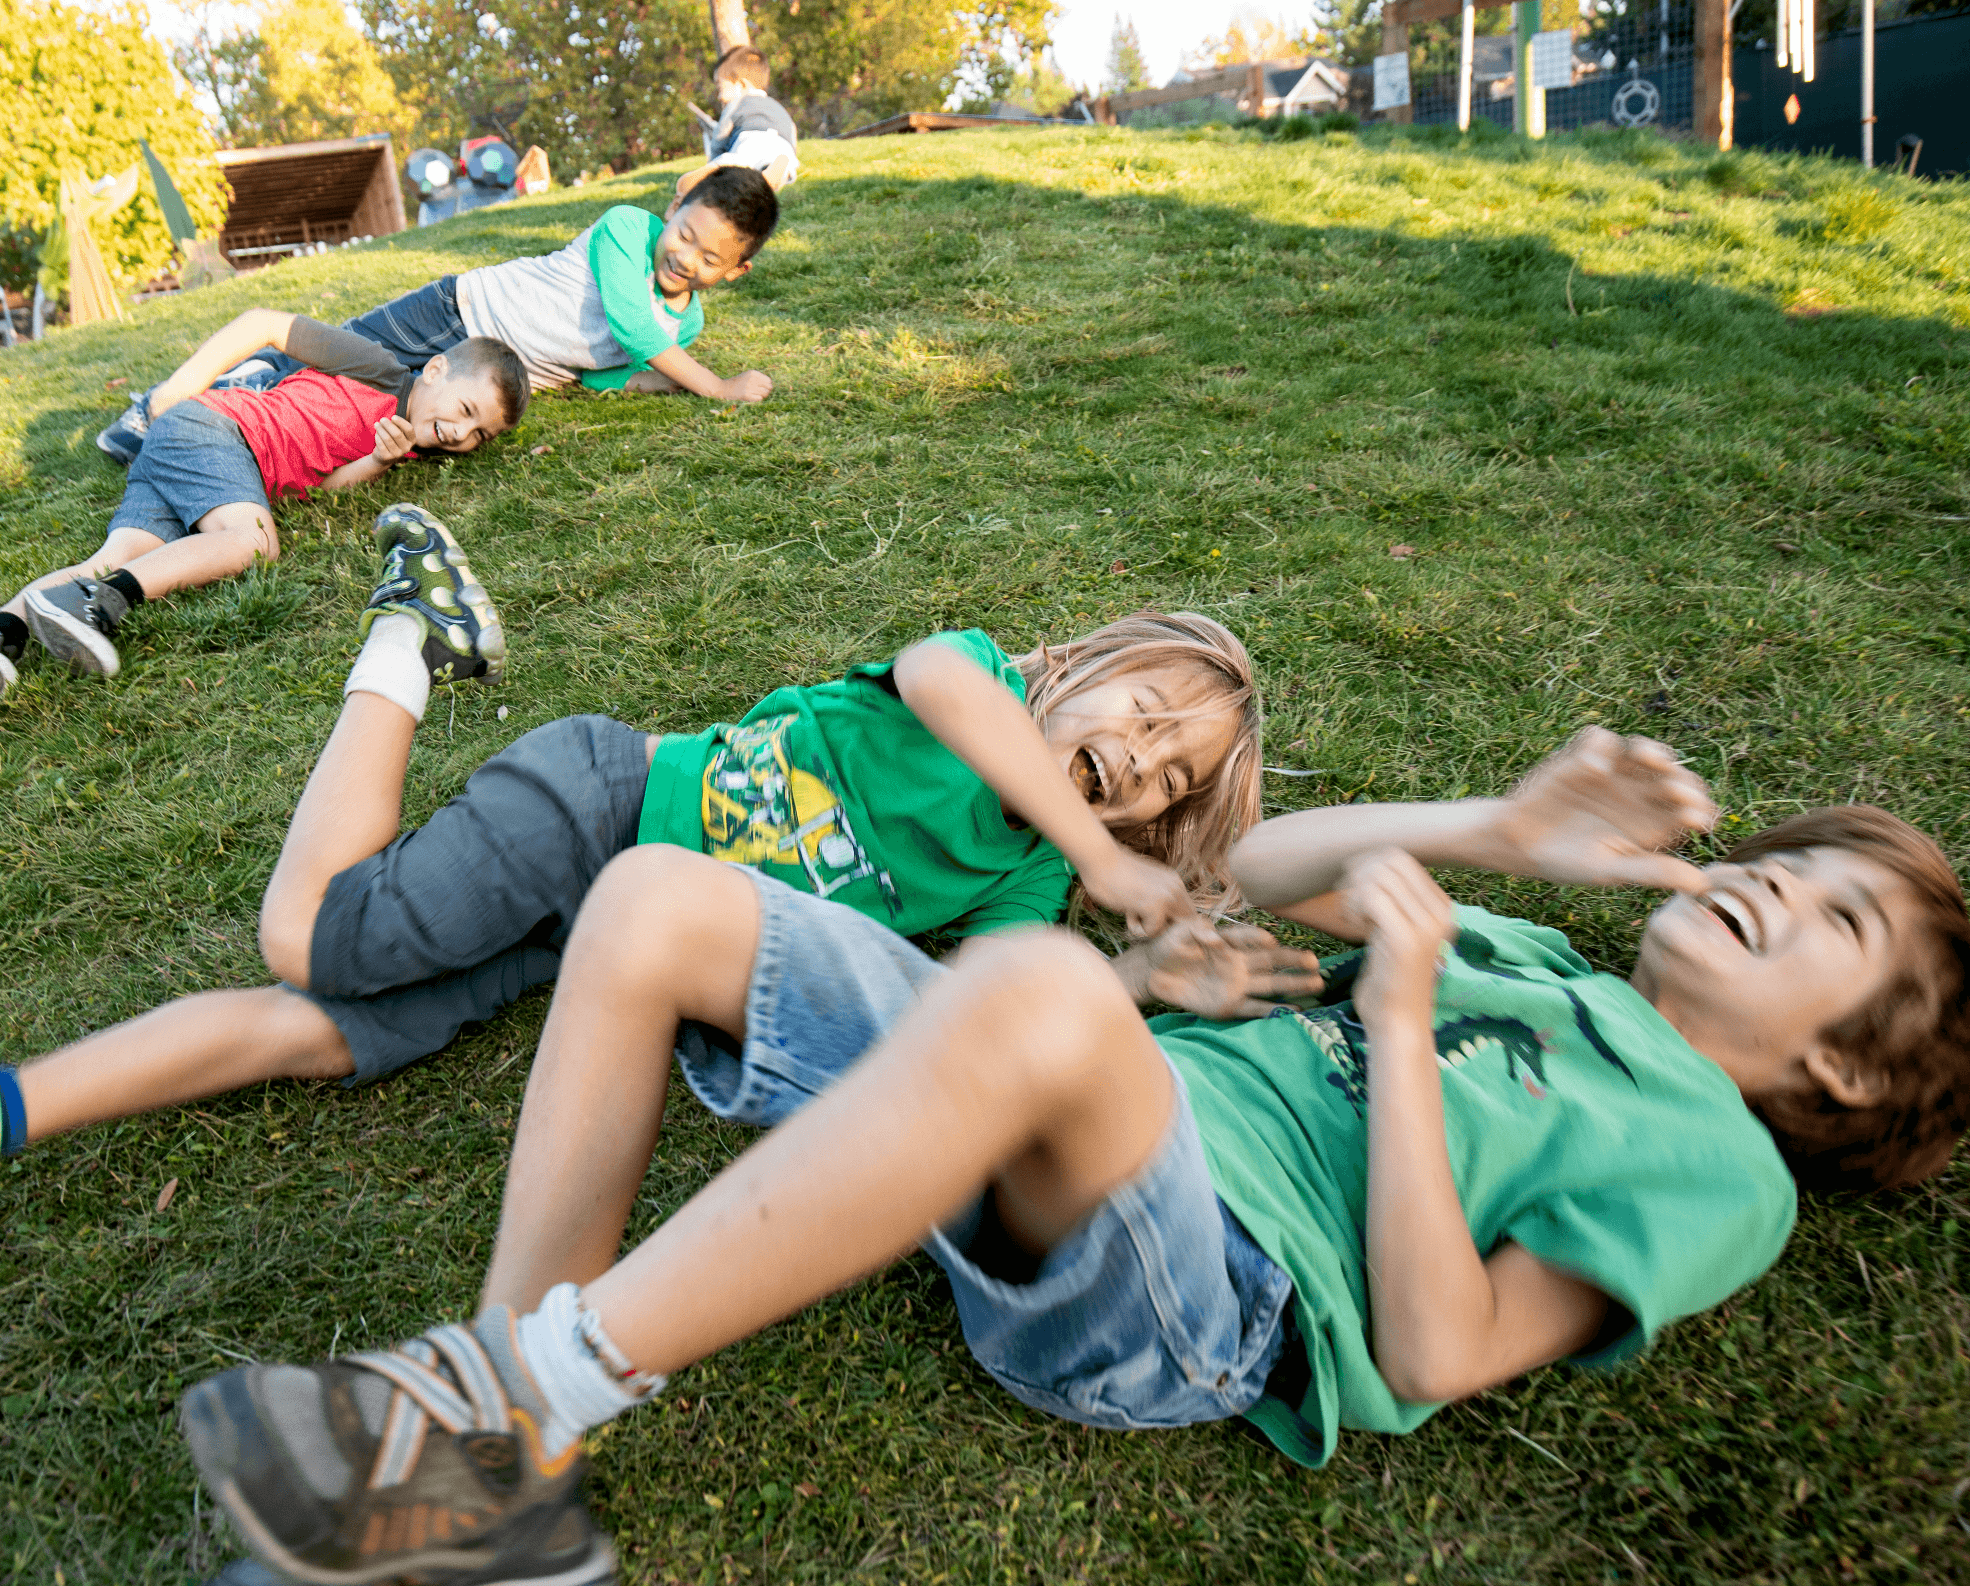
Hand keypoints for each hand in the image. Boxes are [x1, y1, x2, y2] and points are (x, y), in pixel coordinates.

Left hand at [371, 414, 415, 463]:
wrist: (385, 457)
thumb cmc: (392, 440)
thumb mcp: (398, 433)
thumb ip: (397, 426)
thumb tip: (389, 420)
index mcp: (412, 441)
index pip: (409, 429)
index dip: (401, 422)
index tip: (393, 417)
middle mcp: (407, 448)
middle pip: (397, 434)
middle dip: (388, 425)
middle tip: (382, 419)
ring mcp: (397, 454)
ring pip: (387, 438)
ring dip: (380, 429)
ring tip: (377, 424)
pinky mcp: (387, 457)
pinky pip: (380, 443)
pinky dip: (377, 436)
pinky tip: (377, 434)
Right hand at [722, 370, 772, 402]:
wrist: (725, 387)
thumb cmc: (738, 382)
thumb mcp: (747, 376)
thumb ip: (758, 379)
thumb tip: (771, 385)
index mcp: (753, 373)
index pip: (769, 380)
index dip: (768, 385)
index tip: (763, 387)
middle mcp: (752, 379)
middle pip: (768, 387)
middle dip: (767, 391)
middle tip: (762, 393)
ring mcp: (749, 387)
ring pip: (765, 393)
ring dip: (763, 396)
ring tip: (757, 395)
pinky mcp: (746, 395)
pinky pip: (759, 398)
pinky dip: (757, 399)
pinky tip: (752, 397)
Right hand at [1079, 846, 1196, 938]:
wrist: (1098, 858)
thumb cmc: (1112, 871)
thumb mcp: (1143, 883)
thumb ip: (1156, 897)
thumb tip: (1161, 919)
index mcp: (1174, 882)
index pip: (1187, 914)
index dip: (1170, 923)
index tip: (1148, 916)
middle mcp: (1176, 888)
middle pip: (1183, 925)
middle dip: (1163, 928)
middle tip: (1141, 916)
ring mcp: (1168, 896)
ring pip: (1168, 931)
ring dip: (1149, 927)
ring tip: (1132, 909)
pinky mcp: (1156, 906)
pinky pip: (1151, 932)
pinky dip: (1136, 927)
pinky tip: (1126, 909)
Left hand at [1124, 918, 1323, 1018]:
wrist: (1152, 973)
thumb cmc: (1168, 945)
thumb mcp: (1179, 931)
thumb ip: (1197, 931)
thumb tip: (1214, 938)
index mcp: (1228, 942)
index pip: (1248, 938)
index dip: (1258, 939)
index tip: (1269, 942)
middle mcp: (1238, 963)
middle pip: (1271, 961)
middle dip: (1293, 961)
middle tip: (1314, 962)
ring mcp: (1236, 985)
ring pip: (1270, 984)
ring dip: (1293, 984)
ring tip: (1317, 983)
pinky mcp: (1229, 1006)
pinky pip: (1255, 1008)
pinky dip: (1274, 1010)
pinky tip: (1295, 1010)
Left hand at [1345, 849, 1456, 1033]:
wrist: (1398, 1025)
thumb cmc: (1390, 981)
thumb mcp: (1394, 933)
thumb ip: (1393, 902)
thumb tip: (1372, 861)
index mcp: (1443, 909)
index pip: (1402, 860)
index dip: (1370, 868)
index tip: (1357, 894)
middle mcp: (1442, 914)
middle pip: (1390, 861)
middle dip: (1360, 875)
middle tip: (1351, 904)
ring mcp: (1426, 926)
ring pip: (1378, 876)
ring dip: (1355, 893)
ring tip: (1352, 917)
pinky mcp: (1405, 940)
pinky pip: (1371, 897)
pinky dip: (1354, 906)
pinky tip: (1354, 925)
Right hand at [1492, 727, 1715, 893]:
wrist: (1519, 844)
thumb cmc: (1568, 862)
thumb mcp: (1610, 871)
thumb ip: (1652, 872)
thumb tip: (1701, 885)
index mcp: (1654, 823)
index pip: (1691, 809)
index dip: (1698, 809)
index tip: (1692, 818)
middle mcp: (1640, 795)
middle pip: (1675, 775)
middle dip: (1681, 778)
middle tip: (1674, 790)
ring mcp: (1614, 773)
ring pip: (1645, 751)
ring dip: (1652, 751)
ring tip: (1647, 758)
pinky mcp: (1584, 757)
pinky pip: (1600, 739)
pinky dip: (1600, 747)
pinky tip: (1593, 767)